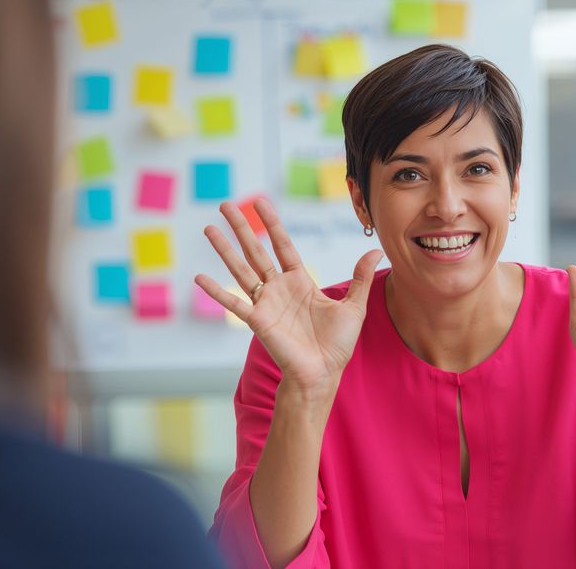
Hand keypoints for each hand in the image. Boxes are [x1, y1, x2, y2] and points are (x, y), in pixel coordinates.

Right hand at [195, 199, 382, 399]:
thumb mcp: (354, 306)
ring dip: (225, 250)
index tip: (260, 202)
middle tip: (226, 205)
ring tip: (209, 229)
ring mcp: (265, 304)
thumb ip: (360, 278)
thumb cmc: (337, 344)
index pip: (282, 245)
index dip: (272, 223)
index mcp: (300, 282)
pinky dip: (216, 291)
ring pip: (241, 270)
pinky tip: (200, 277)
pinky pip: (234, 303)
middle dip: (242, 228)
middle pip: (256, 251)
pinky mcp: (258, 321)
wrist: (324, 373)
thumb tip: (375, 250)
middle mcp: (279, 289)